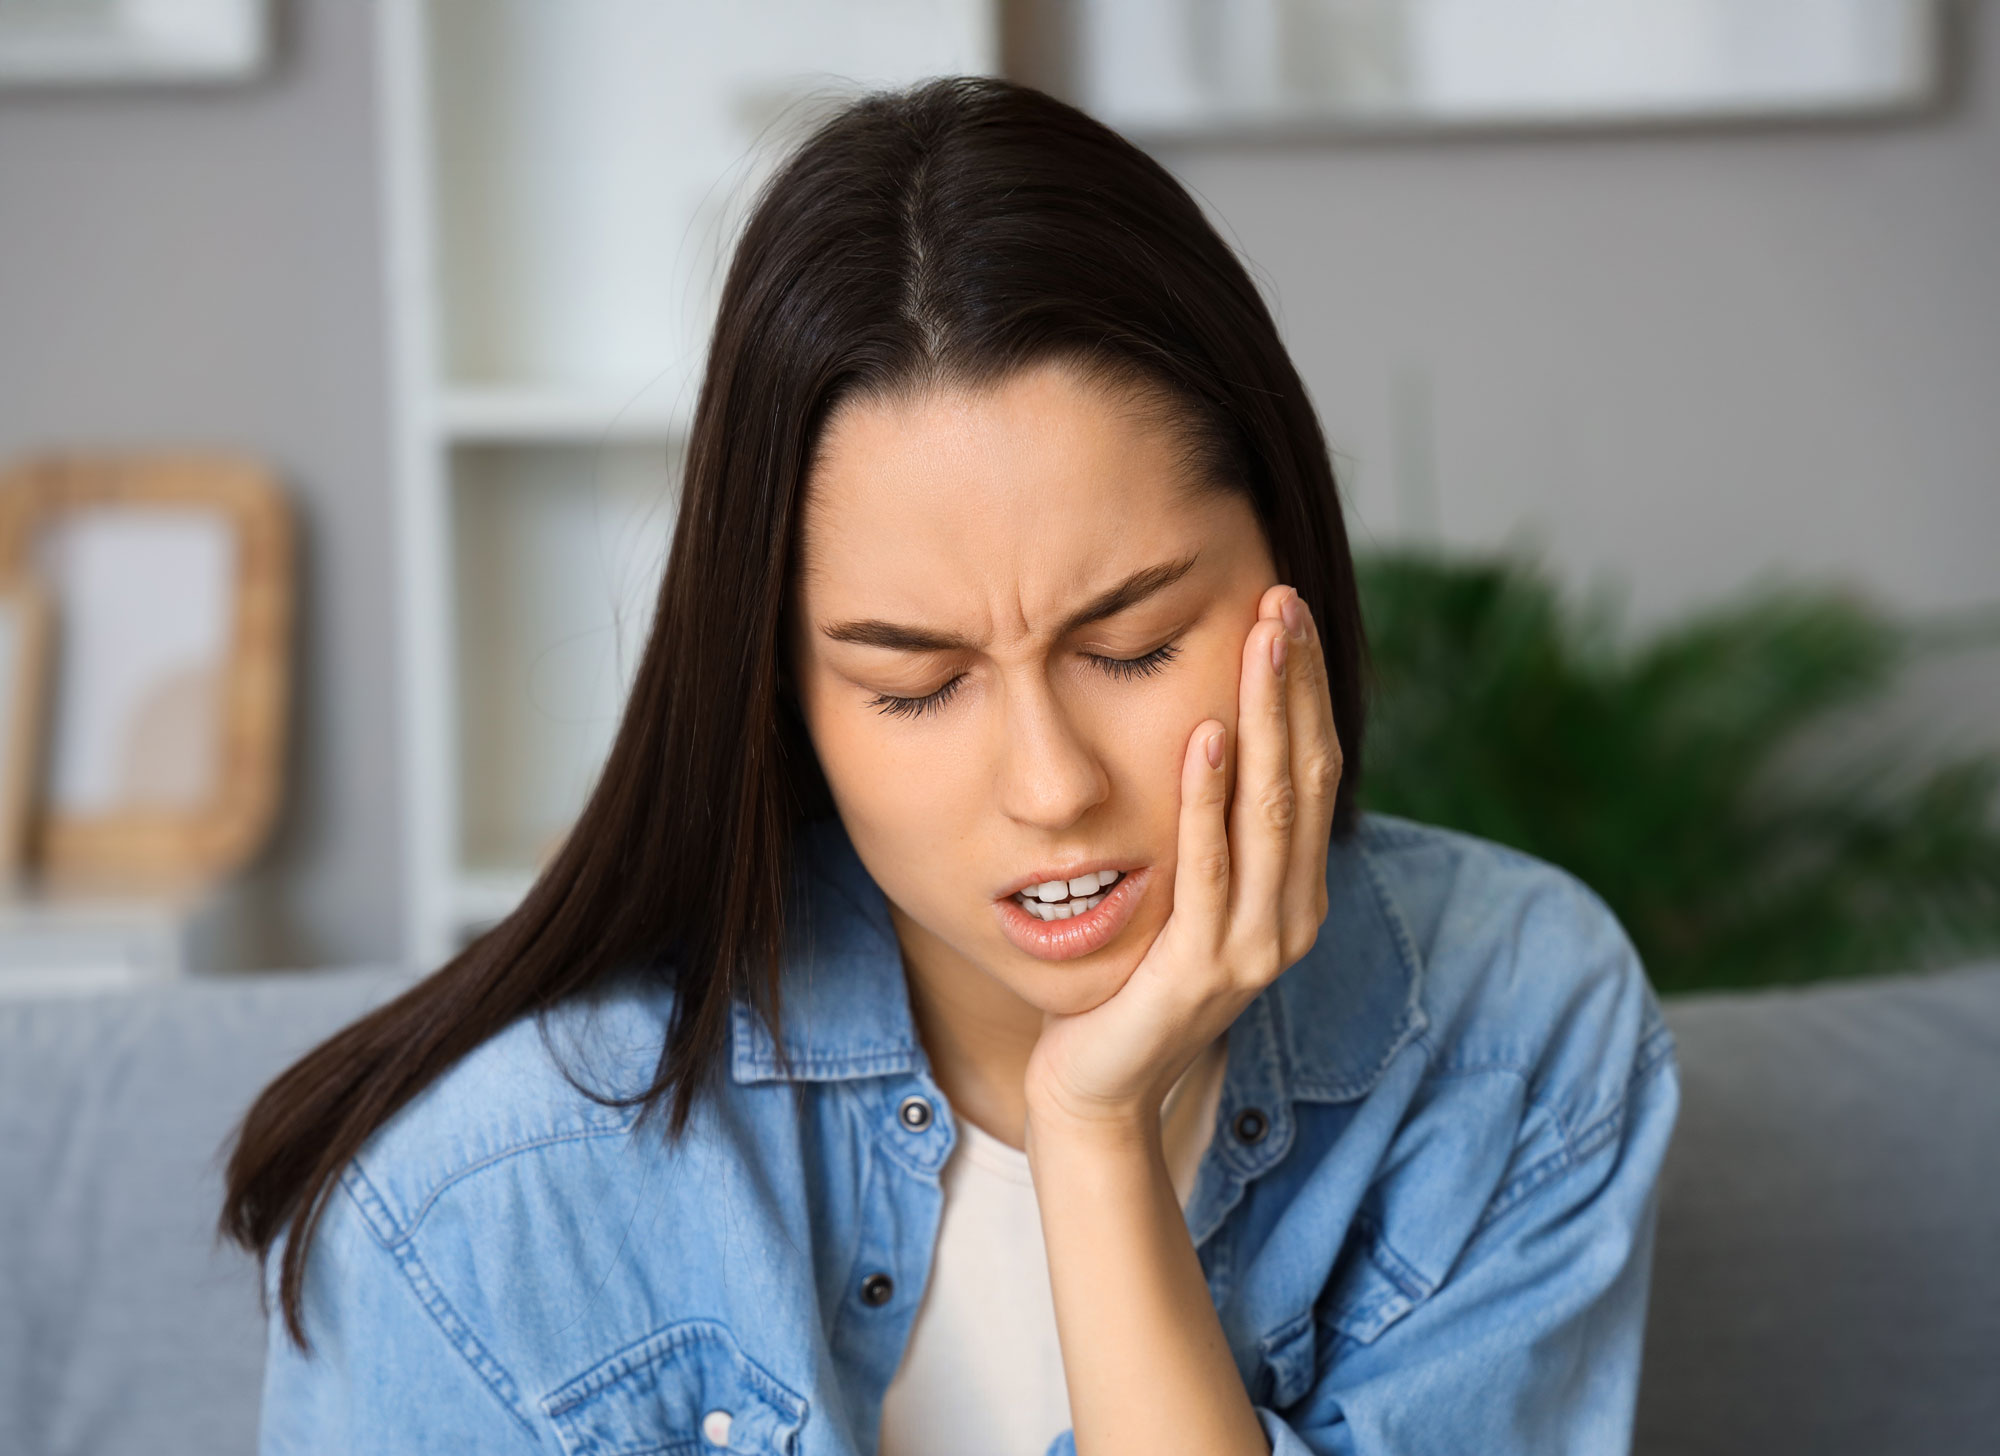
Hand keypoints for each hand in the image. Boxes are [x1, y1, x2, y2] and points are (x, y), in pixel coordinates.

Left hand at [1024, 583, 1342, 1135]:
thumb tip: (1212, 728)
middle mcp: (1290, 917)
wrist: (1096, 1085)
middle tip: (1283, 600)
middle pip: (1308, 776)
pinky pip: (1210, 869)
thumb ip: (1214, 831)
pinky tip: (1201, 736)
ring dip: (1266, 718)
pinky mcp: (1201, 971)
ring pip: (1272, 811)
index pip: (1316, 769)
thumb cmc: (1131, 977)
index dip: (1306, 689)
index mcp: (1294, 893)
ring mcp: (1253, 948)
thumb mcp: (1186, 894)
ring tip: (1258, 641)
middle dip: (1295, 683)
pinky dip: (1208, 801)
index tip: (1289, 610)